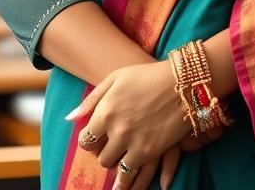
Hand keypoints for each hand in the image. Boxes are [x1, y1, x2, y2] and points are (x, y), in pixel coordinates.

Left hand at [65, 61, 189, 186]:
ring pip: (116, 168)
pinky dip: (132, 176)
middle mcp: (117, 130)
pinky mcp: (150, 151)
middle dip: (105, 153)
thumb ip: (91, 99)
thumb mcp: (116, 78)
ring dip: (117, 166)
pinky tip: (131, 178)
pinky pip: (133, 173)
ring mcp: (134, 142)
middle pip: (101, 157)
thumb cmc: (148, 76)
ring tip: (120, 167)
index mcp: (106, 111)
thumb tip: (71, 118)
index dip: (89, 141)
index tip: (94, 140)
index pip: (86, 139)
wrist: (183, 81)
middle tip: (111, 148)